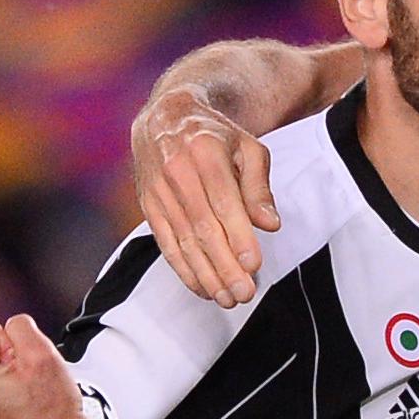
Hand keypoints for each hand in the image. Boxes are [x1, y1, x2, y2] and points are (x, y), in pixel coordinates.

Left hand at [0, 315, 91, 418]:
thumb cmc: (53, 415)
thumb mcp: (44, 354)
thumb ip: (21, 325)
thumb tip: (10, 326)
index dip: (17, 347)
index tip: (29, 371)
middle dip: (9, 365)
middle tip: (30, 389)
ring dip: (5, 383)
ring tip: (26, 403)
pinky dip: (0, 401)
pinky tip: (19, 415)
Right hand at [133, 85, 279, 306]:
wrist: (166, 119)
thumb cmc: (216, 136)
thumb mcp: (248, 148)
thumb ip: (259, 187)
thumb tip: (270, 224)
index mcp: (205, 152)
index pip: (224, 202)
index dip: (238, 236)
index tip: (253, 264)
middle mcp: (177, 172)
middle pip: (202, 228)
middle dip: (224, 266)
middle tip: (244, 293)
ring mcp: (159, 191)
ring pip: (183, 241)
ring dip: (205, 275)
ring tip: (227, 299)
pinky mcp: (148, 206)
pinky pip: (166, 244)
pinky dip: (184, 270)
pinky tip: (202, 288)